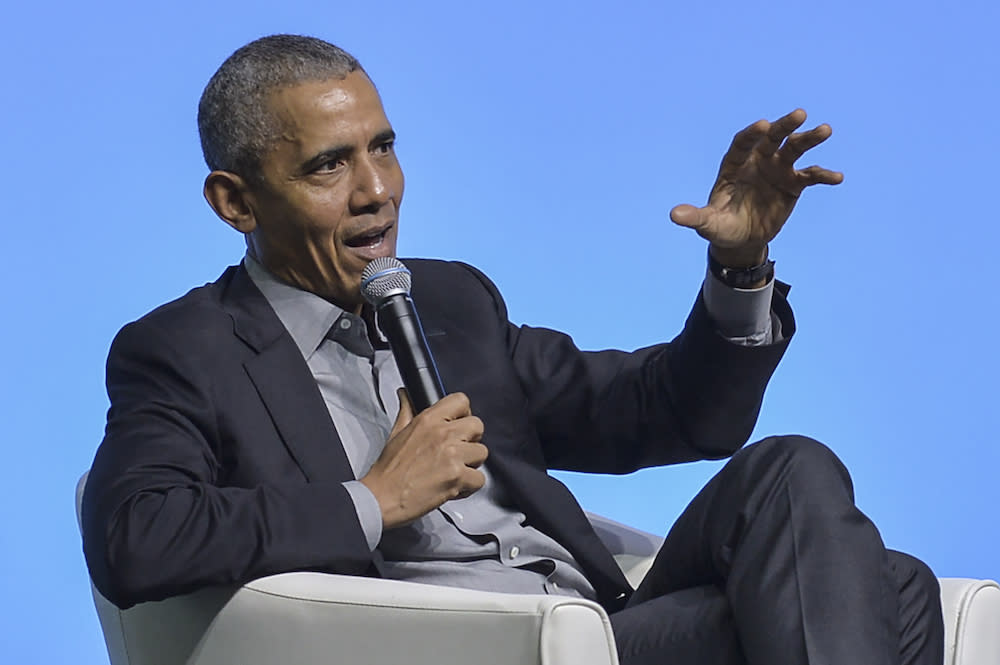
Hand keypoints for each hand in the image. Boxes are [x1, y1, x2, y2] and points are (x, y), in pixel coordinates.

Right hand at [361, 390, 487, 528]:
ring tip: (454, 472)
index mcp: (428, 420)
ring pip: (482, 453)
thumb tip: (406, 395)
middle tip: (458, 452)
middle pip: (477, 426)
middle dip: (471, 440)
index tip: (459, 425)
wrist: (382, 497)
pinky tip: (454, 487)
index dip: (464, 414)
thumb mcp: (396, 432)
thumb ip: (407, 411)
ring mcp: (452, 455)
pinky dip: (470, 487)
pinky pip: (480, 479)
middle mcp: (443, 434)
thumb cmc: (389, 470)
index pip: (461, 401)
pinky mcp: (457, 477)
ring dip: (471, 465)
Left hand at [670, 109, 843, 265]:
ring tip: (825, 130)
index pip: (742, 144)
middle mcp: (757, 161)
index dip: (751, 135)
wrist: (742, 240)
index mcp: (734, 165)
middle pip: (771, 138)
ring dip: (809, 139)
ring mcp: (777, 170)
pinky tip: (837, 177)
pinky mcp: (793, 184)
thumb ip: (695, 217)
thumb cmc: (721, 226)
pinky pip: (810, 176)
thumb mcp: (708, 224)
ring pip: (794, 149)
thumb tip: (674, 216)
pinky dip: (823, 175)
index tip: (762, 126)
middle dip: (784, 125)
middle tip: (799, 114)